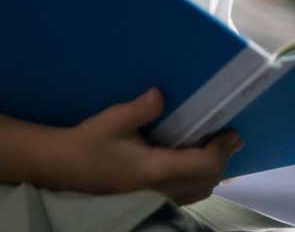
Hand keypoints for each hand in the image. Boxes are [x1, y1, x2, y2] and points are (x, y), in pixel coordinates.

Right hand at [56, 88, 242, 204]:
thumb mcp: (113, 120)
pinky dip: (198, 181)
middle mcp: (159, 190)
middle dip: (223, 160)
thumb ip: (140, 108)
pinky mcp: (148, 200)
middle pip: (207, 181)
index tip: (233, 133)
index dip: (222, 150)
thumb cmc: (88, 143)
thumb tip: (160, 94)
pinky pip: (185, 196)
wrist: (61, 167)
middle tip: (231, 138)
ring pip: (198, 192)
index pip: (202, 165)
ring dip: (212, 172)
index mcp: (154, 170)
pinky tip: (195, 164)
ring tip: (217, 149)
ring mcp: (154, 199)